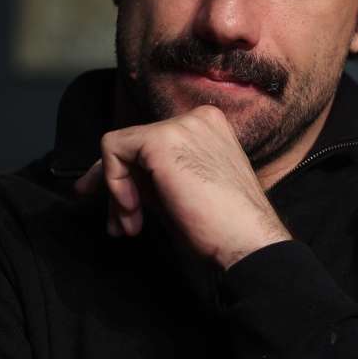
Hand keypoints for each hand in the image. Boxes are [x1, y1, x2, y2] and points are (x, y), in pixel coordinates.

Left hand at [73, 105, 291, 268]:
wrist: (246, 240)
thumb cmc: (223, 227)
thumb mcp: (183, 192)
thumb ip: (153, 178)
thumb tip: (111, 177)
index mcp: (209, 128)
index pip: (154, 144)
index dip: (133, 176)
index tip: (126, 207)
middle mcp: (197, 118)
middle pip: (137, 145)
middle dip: (119, 185)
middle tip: (119, 221)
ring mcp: (181, 125)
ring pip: (122, 147)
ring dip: (118, 191)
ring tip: (130, 224)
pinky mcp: (161, 139)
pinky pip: (114, 148)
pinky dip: (113, 181)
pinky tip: (131, 208)